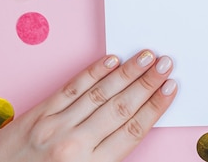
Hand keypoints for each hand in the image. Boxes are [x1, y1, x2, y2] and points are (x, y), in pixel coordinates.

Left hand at [0, 50, 176, 161]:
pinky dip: (92, 73)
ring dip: (128, 73)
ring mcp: (55, 127)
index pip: (133, 129)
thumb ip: (106, 159)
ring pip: (100, 94)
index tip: (171, 88)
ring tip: (147, 57)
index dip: (155, 106)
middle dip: (148, 83)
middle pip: (122, 107)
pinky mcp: (37, 115)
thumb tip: (133, 126)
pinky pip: (71, 89)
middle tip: (166, 63)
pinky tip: (111, 61)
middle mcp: (76, 145)